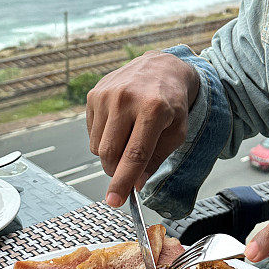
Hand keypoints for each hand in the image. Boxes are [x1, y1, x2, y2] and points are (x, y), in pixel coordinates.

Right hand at [86, 50, 198, 206]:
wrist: (162, 67)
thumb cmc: (172, 103)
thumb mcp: (176, 132)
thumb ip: (156, 159)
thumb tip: (135, 184)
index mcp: (153, 109)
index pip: (134, 154)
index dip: (123, 181)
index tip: (114, 201)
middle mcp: (126, 99)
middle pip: (110, 154)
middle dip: (116, 172)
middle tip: (128, 172)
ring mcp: (107, 95)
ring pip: (97, 147)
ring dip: (110, 155)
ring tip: (128, 140)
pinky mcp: (94, 94)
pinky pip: (91, 133)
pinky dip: (103, 139)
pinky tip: (120, 125)